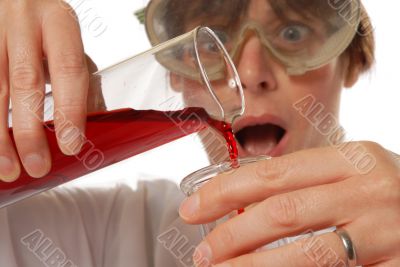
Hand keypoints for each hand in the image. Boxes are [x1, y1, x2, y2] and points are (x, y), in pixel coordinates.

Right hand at [0, 0, 90, 180]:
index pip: (67, 69)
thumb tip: (91, 123)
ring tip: (8, 168)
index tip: (71, 145)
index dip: (70, 110)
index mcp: (57, 21)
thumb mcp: (68, 39)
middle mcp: (21, 23)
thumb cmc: (45, 20)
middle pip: (24, 83)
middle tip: (37, 165)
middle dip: (29, 131)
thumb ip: (79, 77)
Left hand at [179, 142, 399, 265]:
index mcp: (354, 159)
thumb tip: (242, 201)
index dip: (226, 191)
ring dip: (253, 266)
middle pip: (283, 212)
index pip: (274, 172)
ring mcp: (386, 232)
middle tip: (204, 251)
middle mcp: (371, 191)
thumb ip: (305, 184)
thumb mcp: (353, 174)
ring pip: (305, 254)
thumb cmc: (390, 195)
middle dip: (232, 234)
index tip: (194, 207)